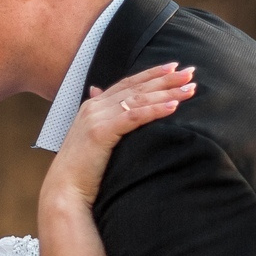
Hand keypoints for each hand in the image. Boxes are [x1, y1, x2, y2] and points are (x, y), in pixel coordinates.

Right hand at [43, 62, 195, 211]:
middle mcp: (94, 107)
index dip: (151, 73)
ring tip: (189, 89)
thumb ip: (103, 120)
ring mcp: (96, 118)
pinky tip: (173, 107)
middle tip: (190, 73)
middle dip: (165, 79)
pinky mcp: (101, 132)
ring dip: (166, 93)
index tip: (174, 67)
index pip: (127, 83)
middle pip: (136, 87)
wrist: (64, 189)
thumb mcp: (93, 140)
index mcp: (92, 106)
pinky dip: (154, 111)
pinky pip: (133, 117)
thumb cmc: (81, 171)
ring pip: (138, 99)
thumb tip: (107, 103)